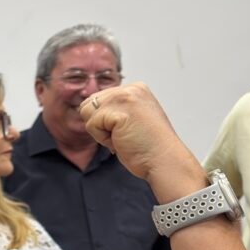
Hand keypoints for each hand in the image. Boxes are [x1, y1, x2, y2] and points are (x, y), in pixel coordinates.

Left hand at [78, 83, 195, 182]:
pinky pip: (92, 125)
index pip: (97, 99)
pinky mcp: (119, 111)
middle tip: (123, 135)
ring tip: (122, 136)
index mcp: (135, 89)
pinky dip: (103, 139)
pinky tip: (122, 141)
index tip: (126, 129)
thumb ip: (113, 108)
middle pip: (88, 104)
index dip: (104, 121)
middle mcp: (130, 88)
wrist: (164, 161)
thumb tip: (85, 107)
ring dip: (100, 131)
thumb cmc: (147, 146)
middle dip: (99, 124)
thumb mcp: (130, 118)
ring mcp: (125, 97)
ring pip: (87, 113)